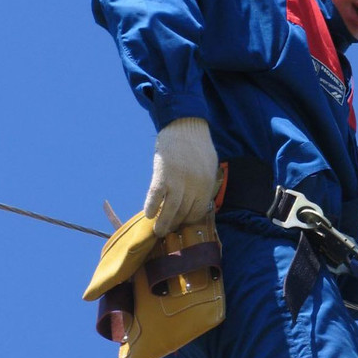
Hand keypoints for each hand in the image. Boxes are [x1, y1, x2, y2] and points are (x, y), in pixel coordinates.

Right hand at [144, 117, 218, 235]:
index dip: (188, 220)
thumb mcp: (209, 167)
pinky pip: (156, 196)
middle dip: (175, 224)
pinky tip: (148, 214)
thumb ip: (203, 185)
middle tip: (167, 230)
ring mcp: (178, 181)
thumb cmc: (198, 146)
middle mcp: (194, 186)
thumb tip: (199, 203)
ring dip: (163, 223)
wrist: (186, 126)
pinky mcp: (162, 174)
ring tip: (157, 231)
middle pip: (183, 213)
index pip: (197, 212)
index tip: (181, 224)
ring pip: (170, 210)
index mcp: (207, 185)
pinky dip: (151, 207)